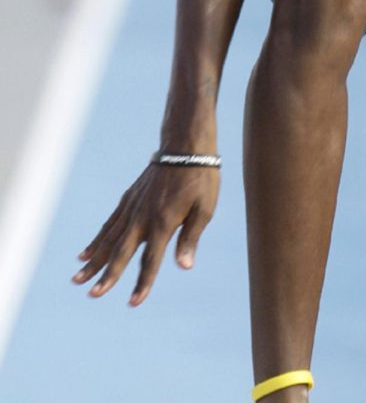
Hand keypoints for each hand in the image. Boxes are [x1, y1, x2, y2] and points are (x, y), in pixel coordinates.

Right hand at [73, 162, 219, 304]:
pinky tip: (86, 252)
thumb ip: (191, 238)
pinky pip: (110, 223)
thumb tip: (184, 266)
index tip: (133, 303)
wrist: (186, 146)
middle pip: (121, 252)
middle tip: (93, 295)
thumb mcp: (205, 208)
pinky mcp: (129, 198)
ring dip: (95, 260)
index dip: (143, 283)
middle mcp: (143, 218)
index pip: (151, 260)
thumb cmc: (201, 178)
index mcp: (163, 223)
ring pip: (109, 239)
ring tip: (78, 278)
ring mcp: (133, 207)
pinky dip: (98, 239)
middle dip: (107, 275)